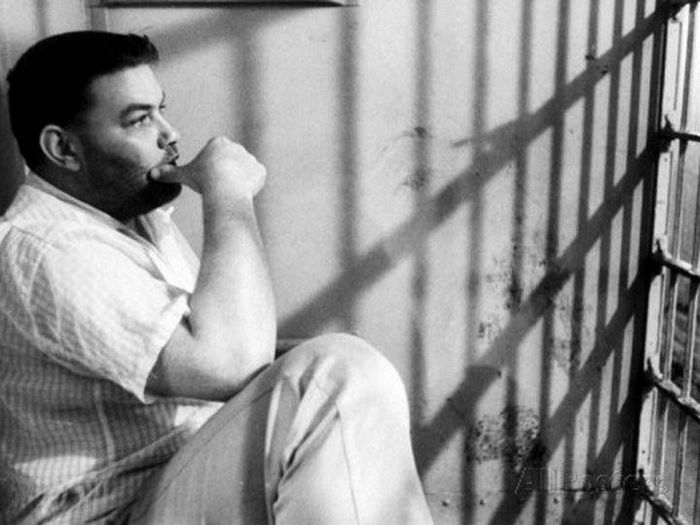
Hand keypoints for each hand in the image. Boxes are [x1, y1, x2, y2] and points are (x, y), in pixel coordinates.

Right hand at [149, 137, 266, 197]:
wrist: (225, 188)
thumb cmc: (204, 179)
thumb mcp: (184, 175)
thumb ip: (169, 173)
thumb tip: (151, 174)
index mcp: (219, 143)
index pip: (216, 155)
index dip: (212, 168)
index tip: (209, 178)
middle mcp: (237, 147)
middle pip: (230, 161)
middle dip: (225, 173)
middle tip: (218, 187)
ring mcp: (250, 158)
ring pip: (244, 170)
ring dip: (239, 180)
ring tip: (229, 191)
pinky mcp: (260, 170)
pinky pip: (257, 178)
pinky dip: (252, 186)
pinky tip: (242, 193)